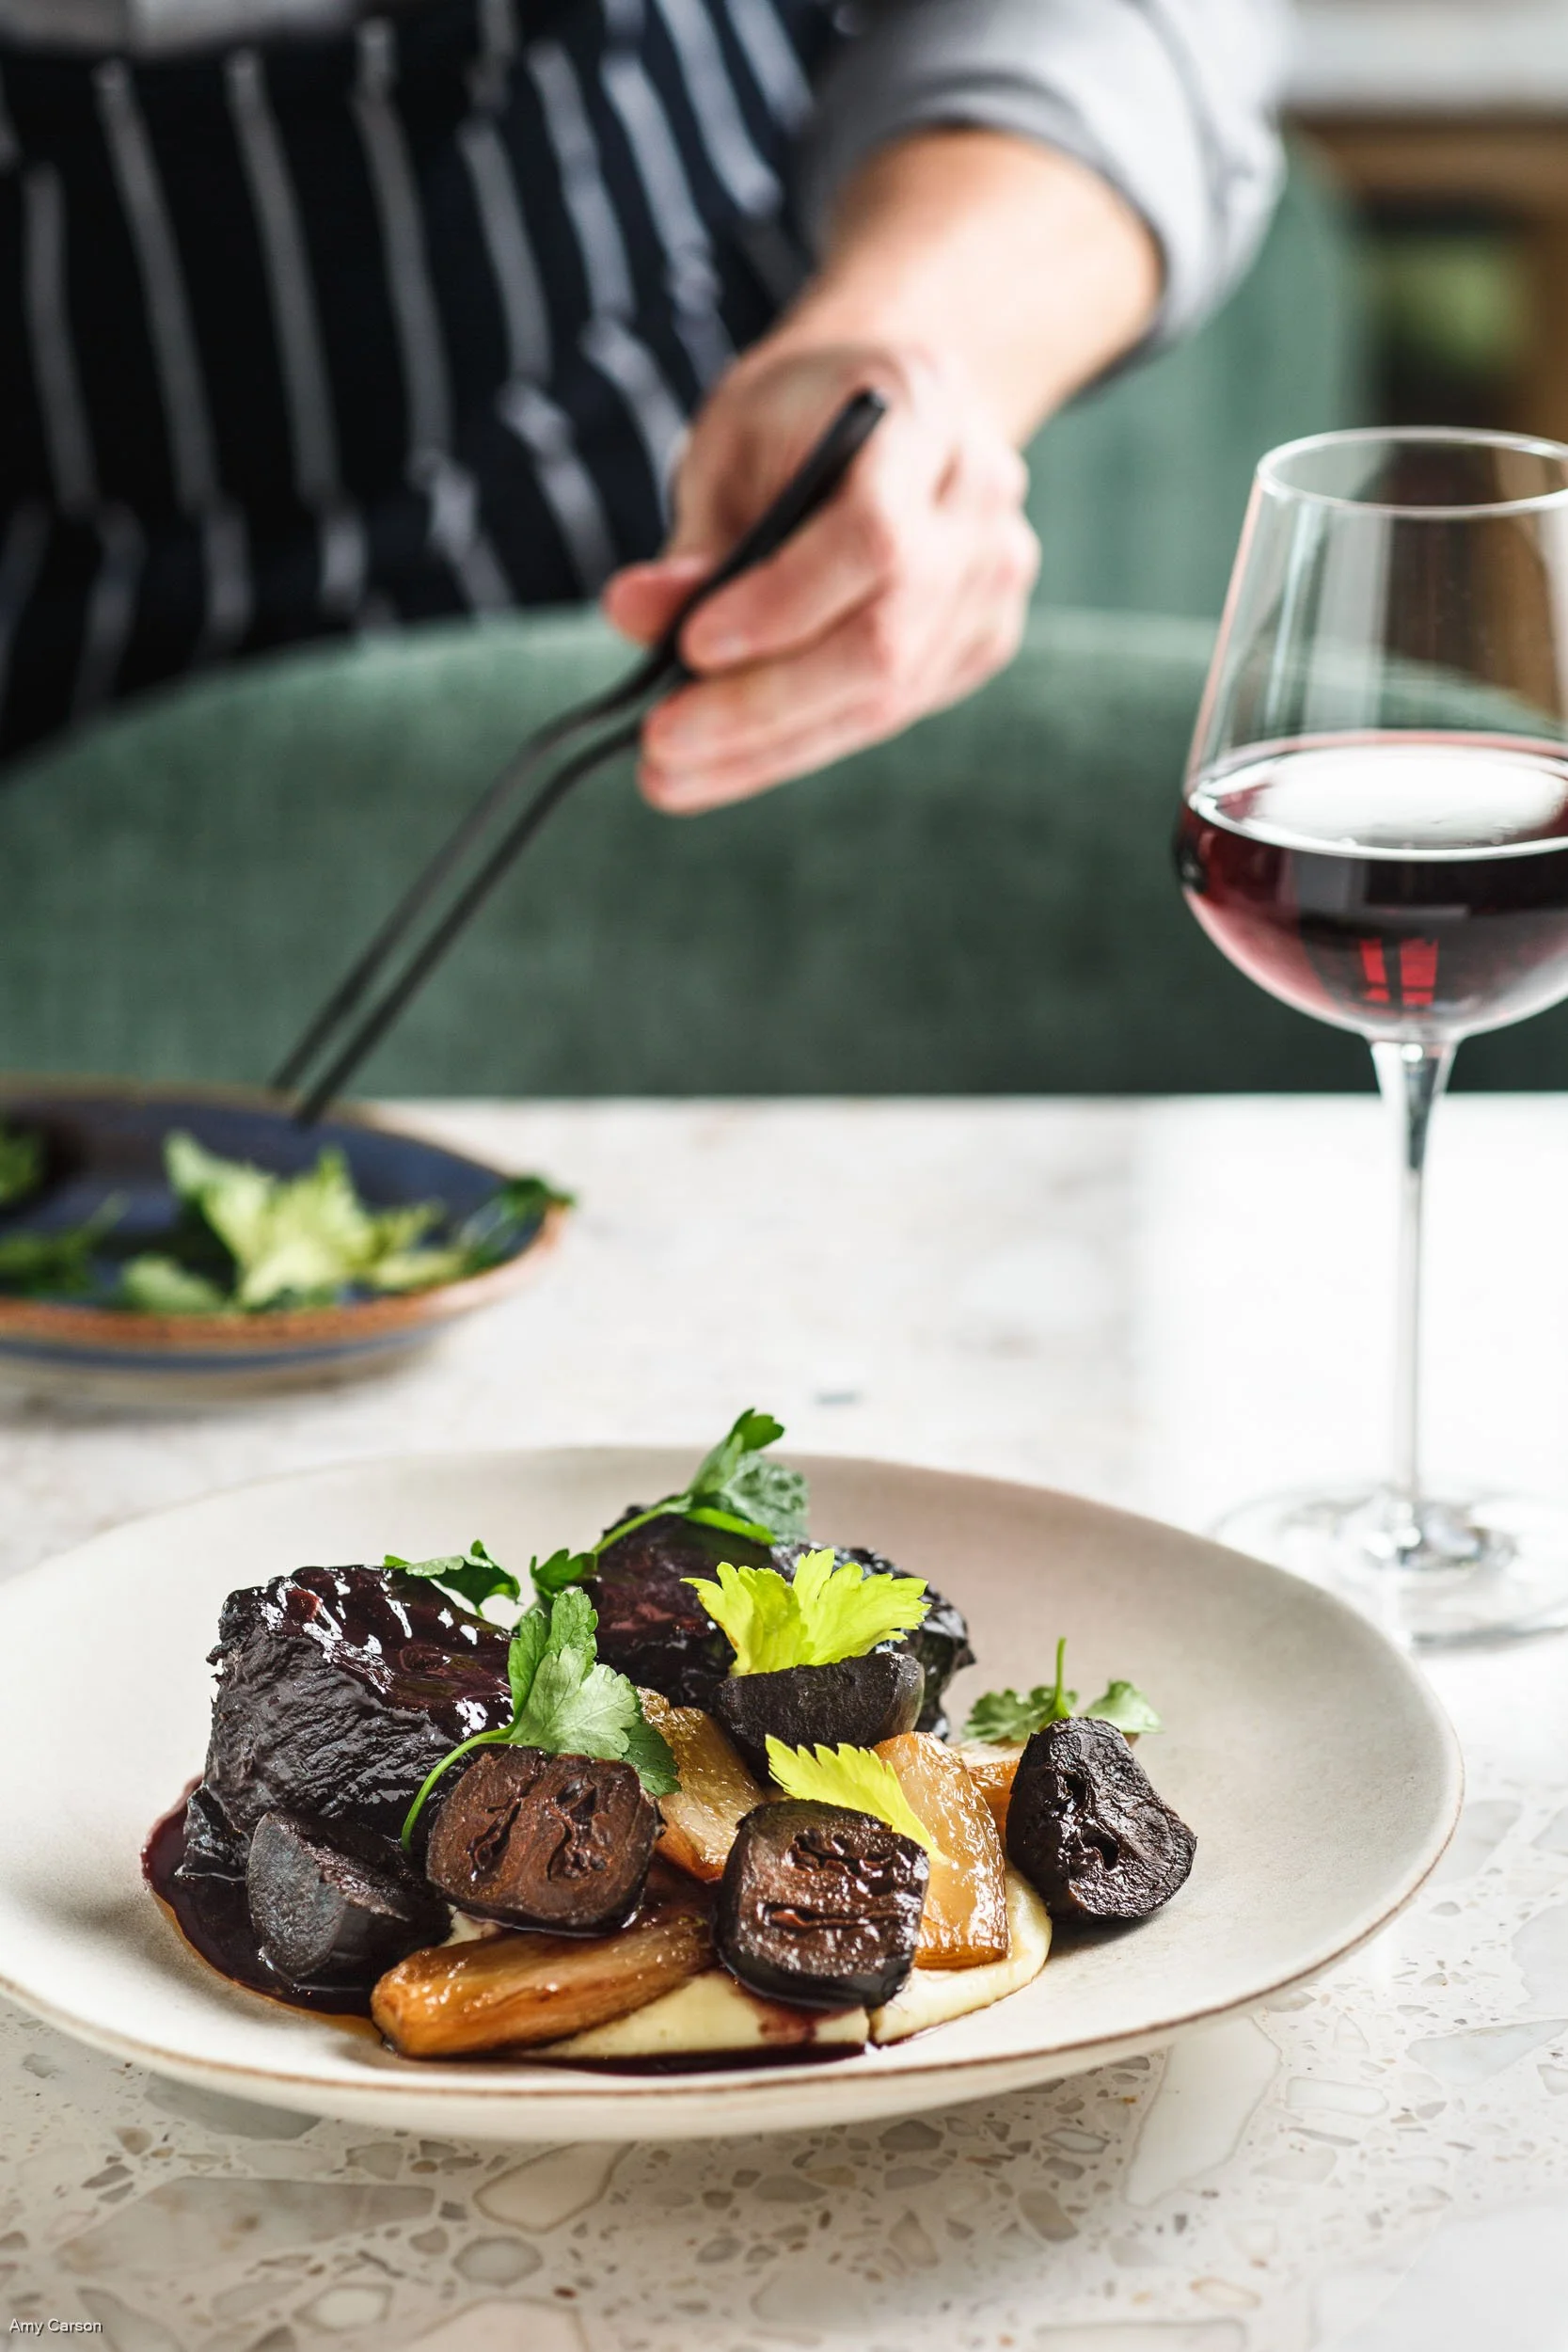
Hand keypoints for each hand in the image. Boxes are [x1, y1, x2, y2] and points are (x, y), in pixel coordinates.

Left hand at [602, 341, 1039, 813]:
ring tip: (672, 775)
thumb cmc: (800, 415)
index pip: (872, 537)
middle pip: (883, 639)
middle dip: (761, 705)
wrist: (895, 402)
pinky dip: (801, 741)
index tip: (688, 650)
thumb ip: (697, 537)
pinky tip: (728, 758)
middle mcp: (982, 502)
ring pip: (886, 696)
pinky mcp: (983, 639)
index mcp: (927, 416)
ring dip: (770, 748)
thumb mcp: (732, 444)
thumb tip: (633, 618)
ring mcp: (995, 579)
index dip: (781, 605)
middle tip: (660, 742)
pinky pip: (890, 711)